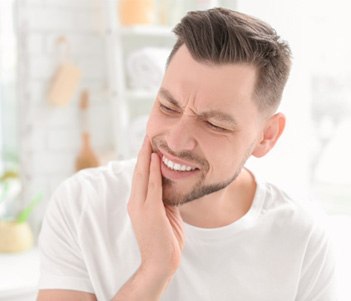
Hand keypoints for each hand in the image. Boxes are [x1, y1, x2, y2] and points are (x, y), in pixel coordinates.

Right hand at [128, 137, 184, 280]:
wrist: (160, 263)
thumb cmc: (165, 240)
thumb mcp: (166, 214)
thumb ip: (166, 198)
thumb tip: (172, 184)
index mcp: (139, 203)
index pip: (140, 176)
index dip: (143, 159)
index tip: (149, 143)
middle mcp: (136, 202)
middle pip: (138, 171)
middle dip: (142, 152)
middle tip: (147, 134)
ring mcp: (140, 207)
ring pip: (142, 175)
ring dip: (146, 156)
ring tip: (149, 139)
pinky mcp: (149, 212)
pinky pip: (152, 186)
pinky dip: (153, 171)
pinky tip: (155, 158)